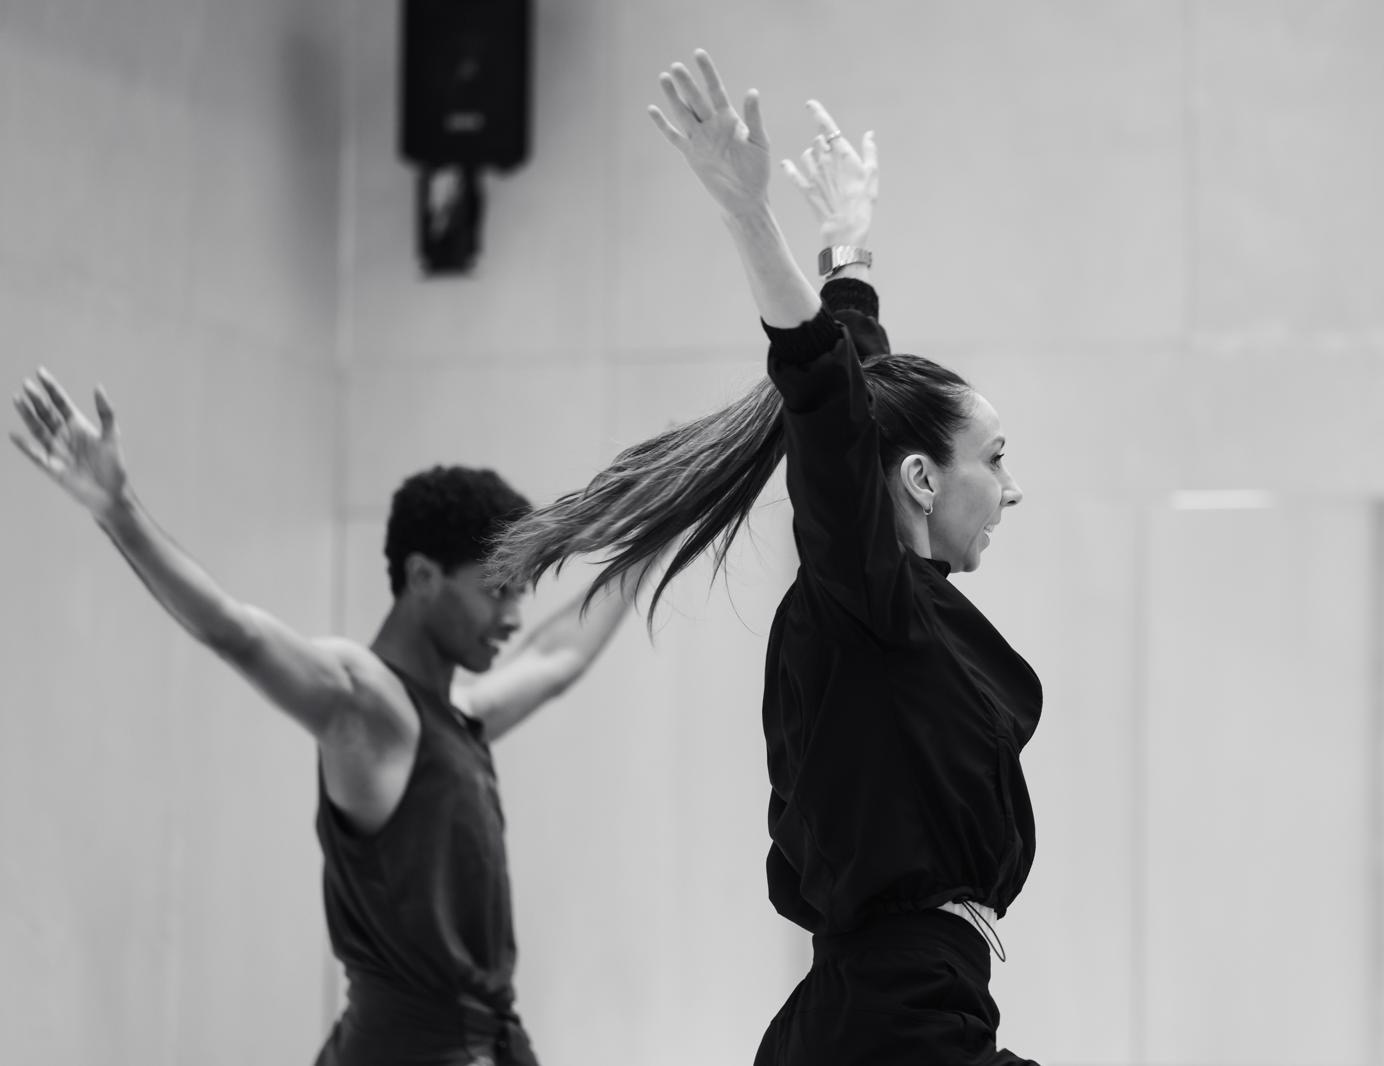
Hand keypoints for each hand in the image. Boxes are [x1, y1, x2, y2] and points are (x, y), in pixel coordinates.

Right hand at [11, 369, 129, 520]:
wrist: (111, 493)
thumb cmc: (113, 465)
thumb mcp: (111, 436)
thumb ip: (106, 412)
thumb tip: (98, 387)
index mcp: (78, 425)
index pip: (61, 402)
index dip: (51, 388)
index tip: (40, 371)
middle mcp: (64, 435)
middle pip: (46, 413)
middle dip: (37, 398)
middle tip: (27, 384)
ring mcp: (56, 449)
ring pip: (38, 428)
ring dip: (27, 415)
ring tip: (17, 399)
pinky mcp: (51, 466)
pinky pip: (35, 454)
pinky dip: (24, 445)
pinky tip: (14, 435)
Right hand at [648, 50, 771, 217]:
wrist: (746, 197)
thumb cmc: (757, 170)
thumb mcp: (759, 142)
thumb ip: (753, 117)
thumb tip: (752, 92)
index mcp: (729, 119)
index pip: (715, 90)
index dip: (707, 72)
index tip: (698, 53)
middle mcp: (712, 125)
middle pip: (695, 99)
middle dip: (686, 83)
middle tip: (675, 66)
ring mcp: (700, 139)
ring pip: (683, 113)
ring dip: (673, 97)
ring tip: (664, 78)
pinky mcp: (691, 154)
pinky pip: (674, 136)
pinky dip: (663, 124)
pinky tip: (652, 110)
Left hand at [781, 101, 877, 247]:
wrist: (846, 226)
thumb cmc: (863, 201)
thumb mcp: (872, 174)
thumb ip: (869, 151)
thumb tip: (869, 134)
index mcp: (842, 153)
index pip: (828, 126)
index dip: (818, 113)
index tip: (809, 104)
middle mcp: (825, 160)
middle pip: (818, 141)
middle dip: (823, 143)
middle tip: (831, 154)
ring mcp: (813, 174)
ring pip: (806, 155)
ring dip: (811, 156)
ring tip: (819, 166)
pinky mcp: (805, 189)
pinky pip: (792, 174)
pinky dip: (789, 168)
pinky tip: (785, 164)